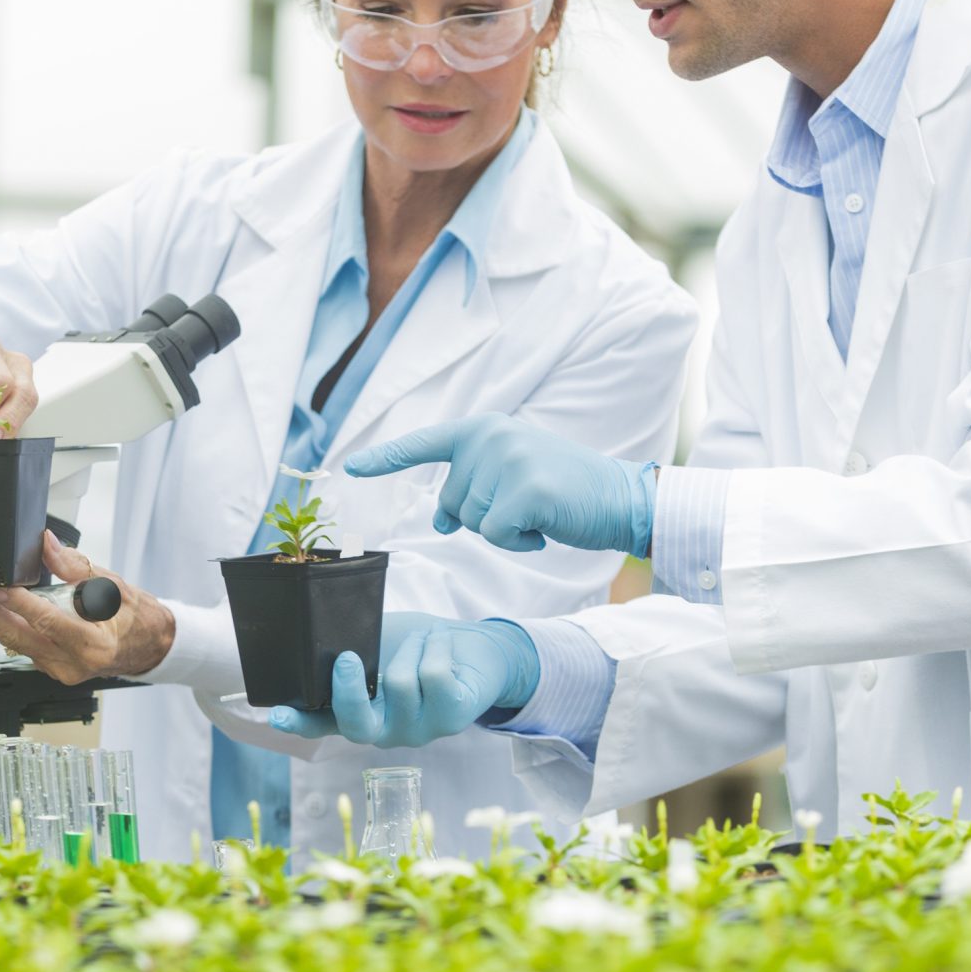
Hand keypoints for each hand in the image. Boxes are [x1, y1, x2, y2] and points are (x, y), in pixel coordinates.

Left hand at [0, 532, 174, 683]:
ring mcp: (60, 670)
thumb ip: (75, 566)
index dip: (15, 601)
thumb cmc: (136, 616)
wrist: (149, 646)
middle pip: (16, 634)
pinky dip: (3, 625)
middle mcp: (72, 663)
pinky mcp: (51, 669)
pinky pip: (21, 646)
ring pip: (12, 641)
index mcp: (92, 643)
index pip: (45, 619)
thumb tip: (47, 545)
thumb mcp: (111, 583)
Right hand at [267, 612, 537, 747]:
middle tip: (348, 658)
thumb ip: (355, 651)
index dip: (297, 721)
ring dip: (412, 645)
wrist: (477, 650)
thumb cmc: (420, 646)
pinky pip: (433, 675)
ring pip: (400, 682)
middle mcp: (385, 730)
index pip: (320, 724)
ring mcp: (418, 729)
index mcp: (360, 712)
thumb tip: (327, 638)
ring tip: (423, 641)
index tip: (275, 715)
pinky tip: (441, 644)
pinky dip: (435, 646)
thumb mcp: (382, 645)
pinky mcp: (452, 718)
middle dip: (348, 690)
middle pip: (356, 724)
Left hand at [344, 414, 655, 555]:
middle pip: (452, 503)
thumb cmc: (565, 492)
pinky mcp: (525, 489)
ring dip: (505, 531)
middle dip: (483, 517)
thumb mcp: (513, 477)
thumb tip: (441, 522)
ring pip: (472, 523)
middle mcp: (491, 436)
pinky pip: (495, 535)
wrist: (621, 497)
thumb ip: (474, 488)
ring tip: (541, 511)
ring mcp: (508, 460)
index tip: (349, 468)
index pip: (425, 444)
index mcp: (484, 428)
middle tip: (528, 504)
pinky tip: (546, 528)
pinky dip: (519, 543)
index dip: (386, 458)